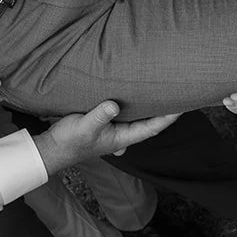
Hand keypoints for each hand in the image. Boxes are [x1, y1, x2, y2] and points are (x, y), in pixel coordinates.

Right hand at [34, 102, 178, 175]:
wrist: (52, 148)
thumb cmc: (70, 141)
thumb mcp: (85, 126)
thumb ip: (99, 115)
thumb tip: (114, 105)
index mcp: (123, 137)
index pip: (152, 127)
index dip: (169, 117)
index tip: (183, 105)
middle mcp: (122, 133)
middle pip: (149, 121)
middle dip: (164, 109)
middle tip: (178, 91)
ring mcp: (114, 128)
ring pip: (138, 116)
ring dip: (148, 105)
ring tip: (160, 89)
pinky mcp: (105, 121)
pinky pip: (125, 111)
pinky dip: (132, 102)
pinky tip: (134, 92)